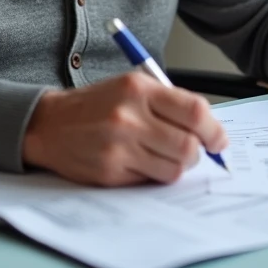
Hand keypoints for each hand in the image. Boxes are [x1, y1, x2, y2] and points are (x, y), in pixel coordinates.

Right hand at [21, 72, 228, 186]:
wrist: (49, 124)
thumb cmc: (97, 105)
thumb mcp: (131, 87)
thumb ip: (169, 103)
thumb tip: (209, 129)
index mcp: (139, 89)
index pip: (195, 112)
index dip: (214, 130)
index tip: (218, 139)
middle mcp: (129, 116)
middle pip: (188, 145)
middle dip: (198, 153)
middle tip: (194, 152)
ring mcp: (119, 146)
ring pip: (173, 169)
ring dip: (177, 166)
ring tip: (164, 156)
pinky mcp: (111, 171)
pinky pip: (150, 180)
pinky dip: (153, 174)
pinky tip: (140, 161)